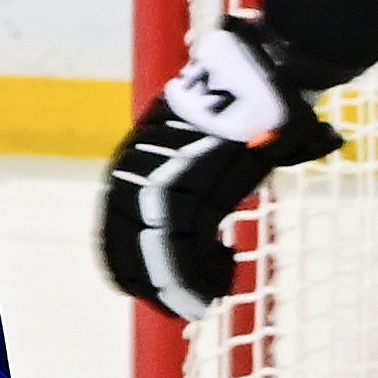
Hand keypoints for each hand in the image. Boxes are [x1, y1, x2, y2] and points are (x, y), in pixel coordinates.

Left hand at [97, 20, 342, 318]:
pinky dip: (204, 277)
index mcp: (133, 165)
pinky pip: (189, 252)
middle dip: (157, 289)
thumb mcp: (211, 142)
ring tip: (208, 299)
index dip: (135, 270)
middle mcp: (139, 177)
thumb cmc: (244, 103)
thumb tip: (224, 203)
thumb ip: (208, 176)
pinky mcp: (197, 191)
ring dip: (184, 290)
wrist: (262, 71)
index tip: (160, 291)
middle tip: (189, 307)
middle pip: (130, 255)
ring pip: (160, 259)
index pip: (115, 234)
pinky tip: (226, 276)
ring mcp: (164, 185)